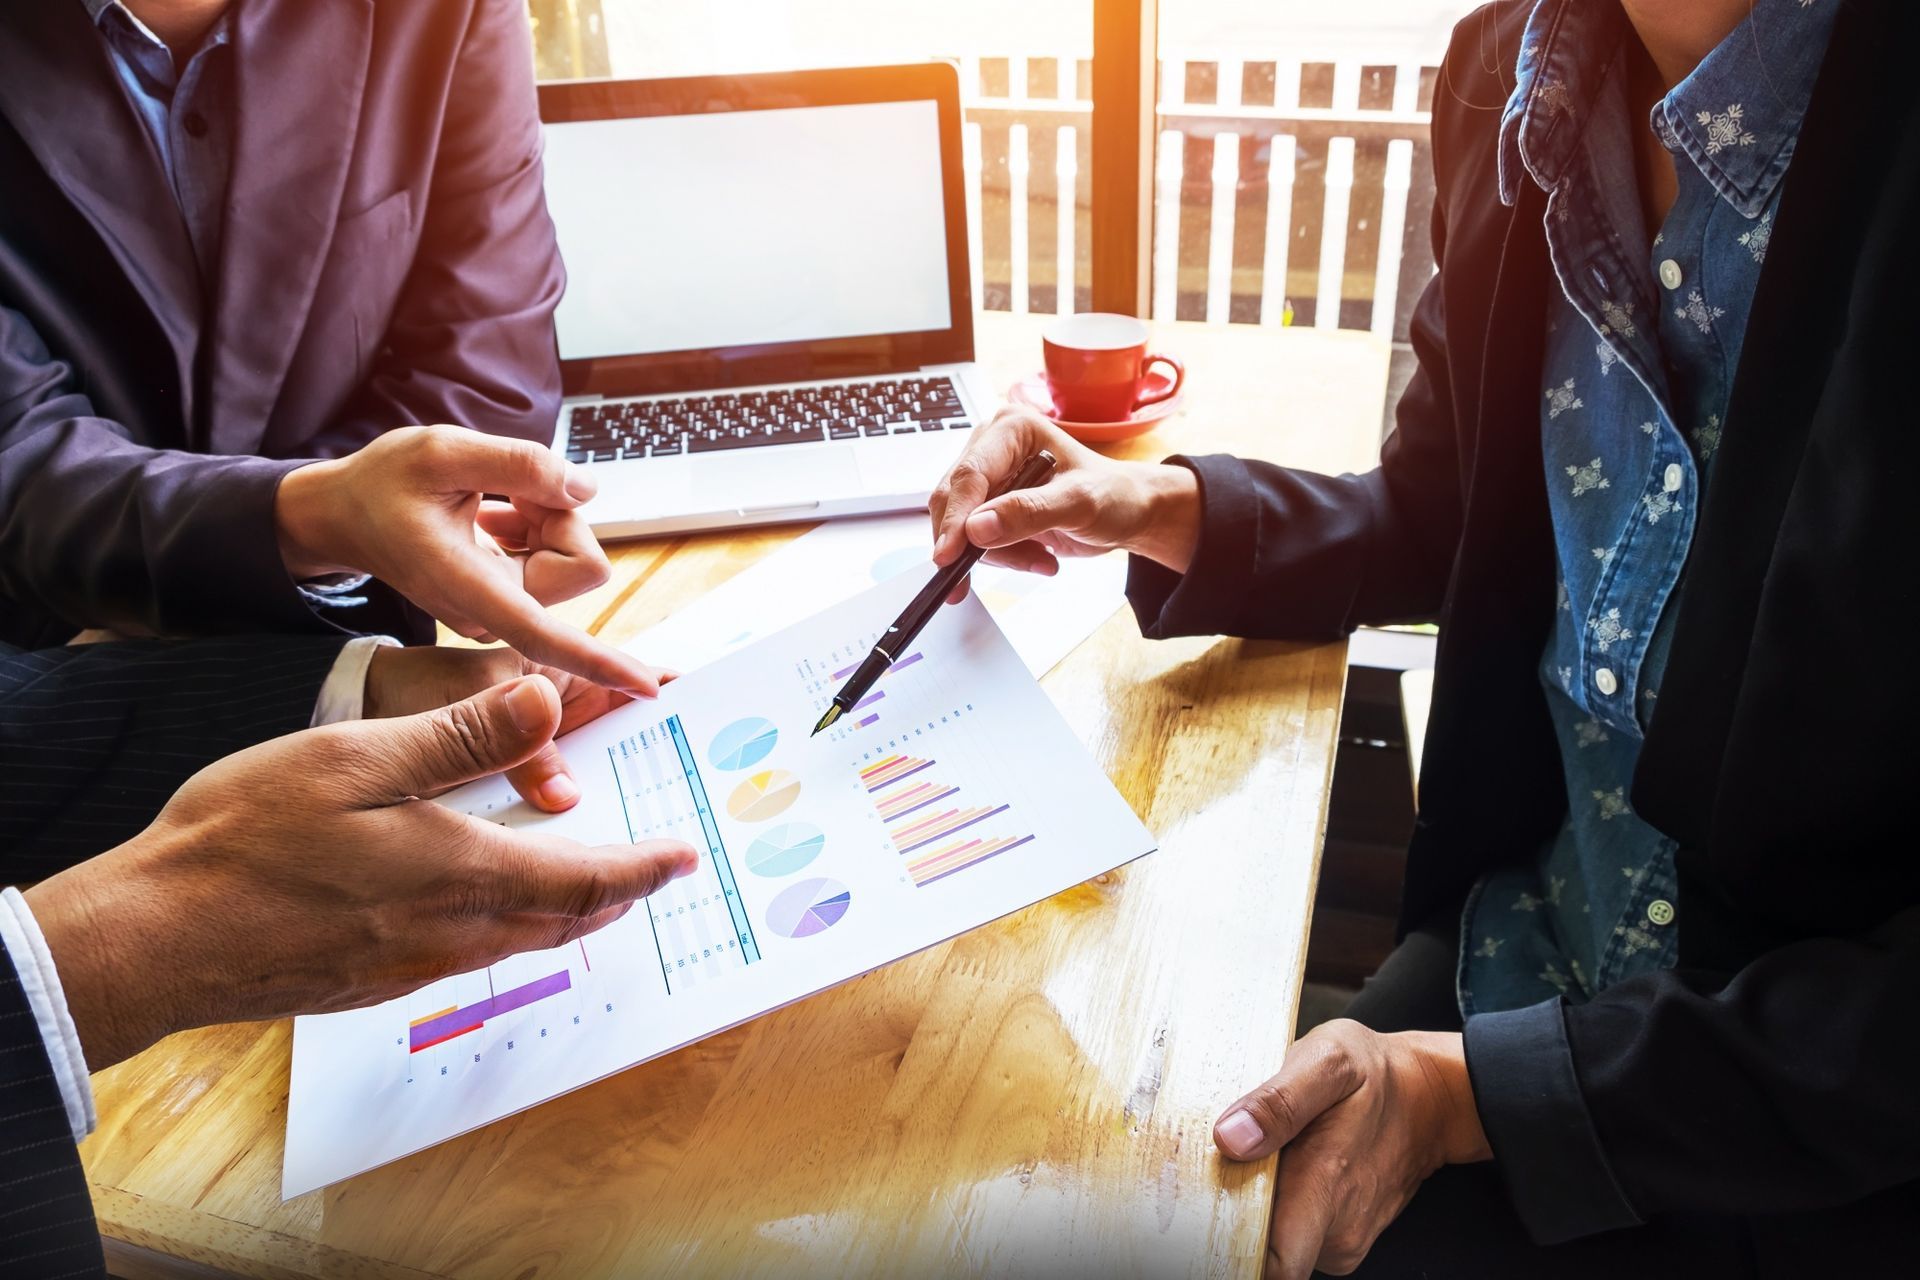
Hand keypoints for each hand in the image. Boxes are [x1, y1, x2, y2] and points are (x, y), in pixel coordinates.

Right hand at [24, 676, 698, 1070]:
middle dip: (617, 893)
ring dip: (566, 912)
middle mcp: (450, 933)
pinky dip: (508, 926)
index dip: (642, 867)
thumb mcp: (356, 759)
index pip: (586, 878)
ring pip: (519, 942)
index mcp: (461, 873)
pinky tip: (489, 904)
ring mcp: (410, 967)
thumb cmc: (244, 840)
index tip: (683, 858)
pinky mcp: (371, 981)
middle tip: (652, 871)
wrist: (152, 939)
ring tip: (589, 884)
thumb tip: (547, 700)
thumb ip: (459, 737)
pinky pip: (469, 954)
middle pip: (564, 919)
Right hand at [275, 425, 657, 693]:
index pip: (549, 635)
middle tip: (501, 488)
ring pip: (570, 552)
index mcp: (470, 592)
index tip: (647, 688)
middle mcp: (493, 614)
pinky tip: (491, 512)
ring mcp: (503, 609)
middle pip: (580, 561)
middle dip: (554, 513)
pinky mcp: (509, 596)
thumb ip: (519, 465)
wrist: (345, 515)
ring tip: (487, 501)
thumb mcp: (442, 451)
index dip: (601, 661)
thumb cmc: (381, 484)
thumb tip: (586, 490)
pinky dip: (535, 522)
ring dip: (542, 514)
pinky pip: (554, 552)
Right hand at [928, 407, 1202, 602]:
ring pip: (962, 526)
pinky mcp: (991, 503)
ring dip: (999, 553)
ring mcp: (990, 476)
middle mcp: (993, 446)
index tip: (948, 556)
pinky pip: (975, 539)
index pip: (969, 475)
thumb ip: (1028, 513)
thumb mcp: (1079, 503)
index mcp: (1011, 429)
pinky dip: (1004, 556)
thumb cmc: (1113, 495)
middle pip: (956, 501)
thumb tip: (976, 528)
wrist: (1128, 512)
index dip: (955, 519)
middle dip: (977, 542)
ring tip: (1041, 557)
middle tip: (1003, 567)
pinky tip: (1038, 555)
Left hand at [1212, 1020, 1491, 1277]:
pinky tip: (1278, 1170)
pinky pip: (1292, 1236)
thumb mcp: (1328, 1062)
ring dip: (1252, 1209)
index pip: (1270, 1266)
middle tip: (1219, 1167)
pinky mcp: (1340, 1238)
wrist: (1430, 1098)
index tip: (1196, 1218)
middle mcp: (1334, 1230)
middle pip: (1259, 1255)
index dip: (1226, 1252)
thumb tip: (1229, 1138)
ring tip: (1256, 1158)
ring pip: (1274, 1244)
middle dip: (1229, 1220)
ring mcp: (1341, 1240)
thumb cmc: (1375, 1076)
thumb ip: (1277, 1101)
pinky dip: (1275, 1208)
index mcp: (1323, 1188)